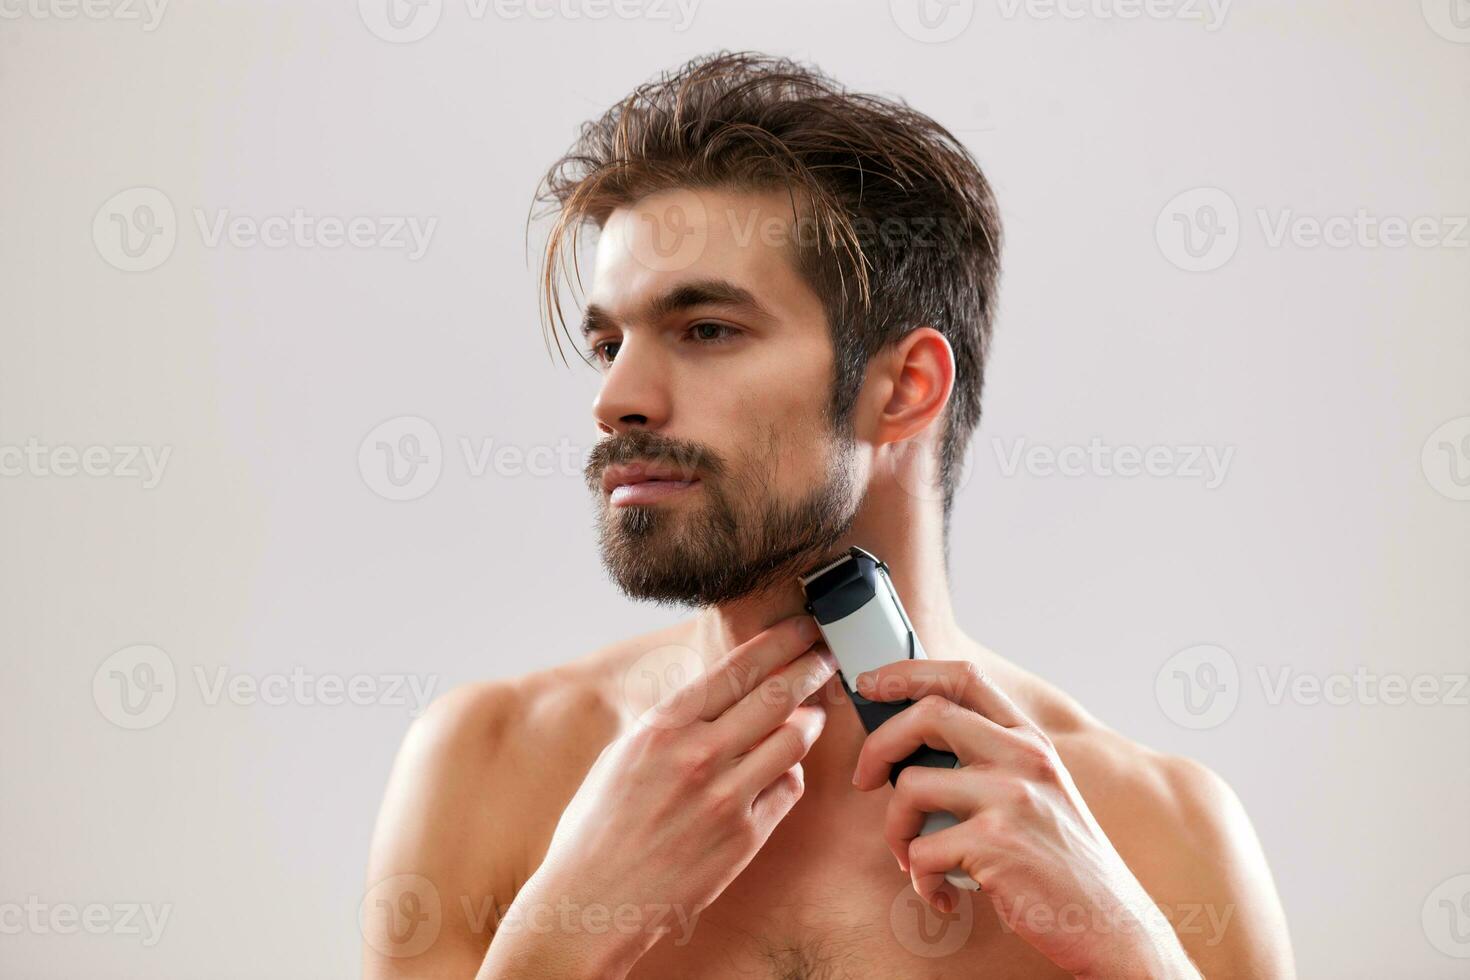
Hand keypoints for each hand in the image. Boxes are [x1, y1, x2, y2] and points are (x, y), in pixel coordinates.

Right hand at [481, 615, 834, 978]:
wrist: (593, 901)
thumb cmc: (599, 827)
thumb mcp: (622, 755)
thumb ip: (672, 724)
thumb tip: (714, 694)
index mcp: (663, 727)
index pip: (736, 669)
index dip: (778, 642)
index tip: (800, 628)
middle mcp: (698, 755)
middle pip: (776, 695)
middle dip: (811, 666)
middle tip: (827, 652)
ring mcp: (726, 797)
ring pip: (794, 740)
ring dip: (810, 719)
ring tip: (814, 711)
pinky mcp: (745, 837)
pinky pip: (788, 788)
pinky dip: (790, 771)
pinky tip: (785, 766)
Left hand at [851, 660, 1197, 978]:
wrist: (1110, 925)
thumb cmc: (1059, 862)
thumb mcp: (1036, 792)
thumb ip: (987, 761)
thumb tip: (908, 746)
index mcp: (1030, 740)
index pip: (963, 676)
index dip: (907, 672)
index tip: (870, 684)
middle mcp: (1024, 757)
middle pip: (928, 714)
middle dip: (878, 745)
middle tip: (865, 778)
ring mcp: (1011, 797)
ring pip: (911, 785)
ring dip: (896, 829)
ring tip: (913, 857)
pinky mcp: (996, 843)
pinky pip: (921, 850)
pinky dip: (919, 878)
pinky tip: (943, 893)